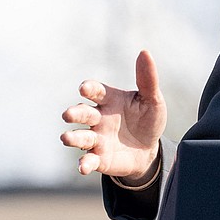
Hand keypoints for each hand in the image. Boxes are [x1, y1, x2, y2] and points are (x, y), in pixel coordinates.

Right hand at [60, 50, 166, 179]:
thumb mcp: (152, 99)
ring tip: (66, 138)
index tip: (84, 88)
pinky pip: (88, 160)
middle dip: (74, 113)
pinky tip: (84, 166)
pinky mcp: (99, 158)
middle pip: (82, 113)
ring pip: (80, 137)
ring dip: (73, 138)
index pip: (96, 91)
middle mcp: (99, 118)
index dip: (89, 89)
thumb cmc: (148, 120)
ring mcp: (97, 139)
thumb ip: (147, 79)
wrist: (149, 150)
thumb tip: (144, 52)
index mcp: (110, 100)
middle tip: (69, 114)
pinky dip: (84, 163)